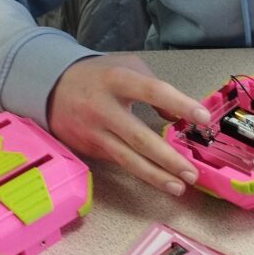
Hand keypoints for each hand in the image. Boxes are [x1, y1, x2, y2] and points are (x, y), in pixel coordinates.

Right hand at [47, 55, 209, 195]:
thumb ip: (154, 87)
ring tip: (179, 187)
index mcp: (117, 80)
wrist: (50, 87)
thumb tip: (175, 117)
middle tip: (192, 172)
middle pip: (139, 137)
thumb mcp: (127, 67)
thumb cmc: (99, 76)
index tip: (203, 118)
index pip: (153, 91)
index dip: (179, 104)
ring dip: (155, 176)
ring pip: (127, 159)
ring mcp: (94, 132)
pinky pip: (119, 162)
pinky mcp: (90, 149)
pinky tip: (160, 180)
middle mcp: (103, 108)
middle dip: (167, 158)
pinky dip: (142, 173)